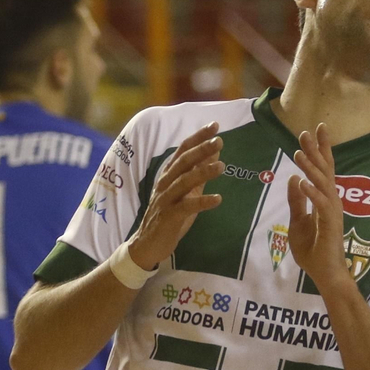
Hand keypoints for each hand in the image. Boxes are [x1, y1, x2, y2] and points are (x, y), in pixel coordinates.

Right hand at [125, 123, 223, 270]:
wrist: (147, 243)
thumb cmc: (170, 215)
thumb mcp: (187, 191)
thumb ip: (199, 173)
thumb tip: (214, 152)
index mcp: (169, 174)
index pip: (183, 150)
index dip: (198, 137)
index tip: (214, 125)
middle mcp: (165, 183)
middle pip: (183, 162)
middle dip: (201, 150)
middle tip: (219, 140)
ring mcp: (166, 199)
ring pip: (184, 182)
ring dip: (203, 173)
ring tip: (222, 167)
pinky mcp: (170, 217)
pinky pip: (187, 207)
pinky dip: (202, 202)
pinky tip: (218, 199)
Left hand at [287, 124, 350, 291]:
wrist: (324, 273)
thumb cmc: (313, 250)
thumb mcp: (297, 222)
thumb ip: (296, 201)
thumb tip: (293, 179)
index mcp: (324, 199)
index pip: (323, 169)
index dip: (320, 149)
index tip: (315, 130)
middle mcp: (332, 201)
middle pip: (325, 170)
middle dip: (316, 150)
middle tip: (307, 131)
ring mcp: (333, 212)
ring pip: (322, 184)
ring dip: (310, 168)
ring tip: (298, 153)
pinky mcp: (331, 225)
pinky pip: (320, 205)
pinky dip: (311, 193)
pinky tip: (301, 182)